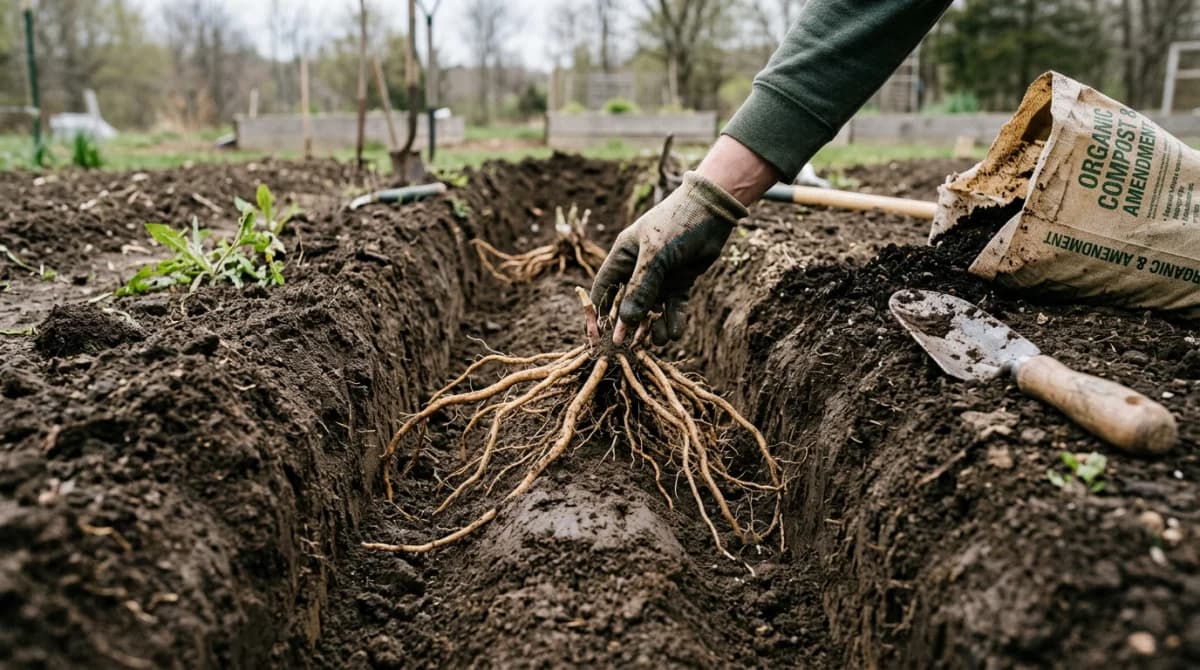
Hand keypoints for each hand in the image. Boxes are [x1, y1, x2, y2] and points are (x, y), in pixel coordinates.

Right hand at [590, 171, 746, 344]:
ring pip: (650, 310)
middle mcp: (638, 269)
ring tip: (658, 339)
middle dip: (629, 325)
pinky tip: (673, 332)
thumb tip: (625, 321)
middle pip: (626, 304)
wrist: (712, 211)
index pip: (603, 289)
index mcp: (623, 257)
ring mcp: (659, 277)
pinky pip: (672, 308)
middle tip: (631, 346)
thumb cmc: (676, 224)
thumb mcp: (655, 256)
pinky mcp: (679, 283)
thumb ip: (641, 288)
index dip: (599, 313)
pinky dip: (672, 321)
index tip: (600, 336)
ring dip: (652, 326)